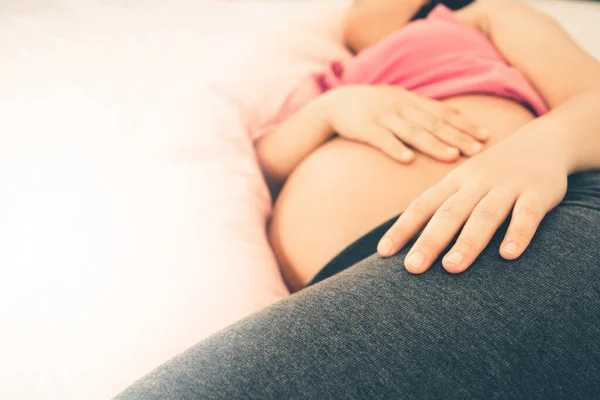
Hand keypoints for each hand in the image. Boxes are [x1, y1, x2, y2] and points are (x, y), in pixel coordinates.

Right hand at [323, 85, 488, 162]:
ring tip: (452, 157)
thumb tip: (459, 110)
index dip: (464, 124)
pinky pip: (381, 139)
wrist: (334, 104)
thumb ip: (427, 106)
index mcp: (411, 100)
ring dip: (433, 144)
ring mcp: (381, 116)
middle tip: (479, 149)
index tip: (486, 136)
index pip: (443, 113)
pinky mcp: (363, 128)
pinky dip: (395, 148)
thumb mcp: (400, 99)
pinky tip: (408, 160)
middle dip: (457, 136)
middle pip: (433, 123)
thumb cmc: (372, 105)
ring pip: (412, 131)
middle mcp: (400, 107)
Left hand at [377, 128, 568, 273]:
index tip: (383, 253)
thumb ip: (440, 208)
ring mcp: (507, 186)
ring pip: (484, 215)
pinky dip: (518, 233)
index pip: (422, 206)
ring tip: (451, 268)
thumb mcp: (463, 183)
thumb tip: (409, 242)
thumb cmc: (492, 173)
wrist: (543, 142)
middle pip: (449, 213)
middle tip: (412, 267)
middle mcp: (476, 183)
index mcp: (453, 182)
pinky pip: (527, 214)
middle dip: (429, 240)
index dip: (402, 228)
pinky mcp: (539, 192)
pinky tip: (508, 255)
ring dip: (467, 242)